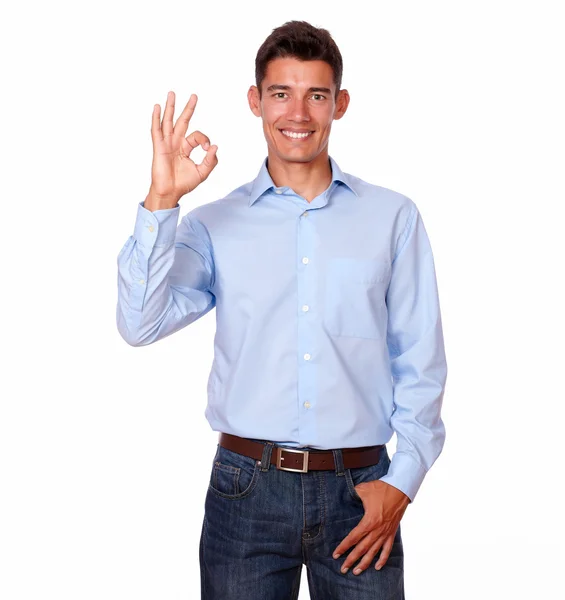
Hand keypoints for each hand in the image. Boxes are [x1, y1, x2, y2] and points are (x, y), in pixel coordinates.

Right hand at [148, 91, 218, 206]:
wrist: (170, 192)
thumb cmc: (183, 184)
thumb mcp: (202, 172)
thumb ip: (210, 161)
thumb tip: (215, 147)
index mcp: (186, 148)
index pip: (197, 136)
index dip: (205, 140)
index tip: (208, 149)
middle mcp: (176, 143)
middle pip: (182, 121)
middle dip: (188, 108)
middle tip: (194, 96)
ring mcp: (167, 143)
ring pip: (168, 121)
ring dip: (170, 107)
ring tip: (172, 93)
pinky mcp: (159, 147)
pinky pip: (157, 130)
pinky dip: (156, 118)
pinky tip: (157, 107)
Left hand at [332, 480, 409, 574]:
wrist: (400, 489)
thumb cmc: (381, 489)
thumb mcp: (363, 489)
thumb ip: (353, 494)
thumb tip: (345, 493)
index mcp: (368, 521)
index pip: (353, 538)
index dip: (343, 547)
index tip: (335, 555)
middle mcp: (376, 530)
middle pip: (361, 549)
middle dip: (351, 560)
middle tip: (343, 569)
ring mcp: (385, 533)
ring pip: (373, 552)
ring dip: (365, 563)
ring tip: (356, 572)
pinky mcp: (392, 533)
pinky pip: (387, 549)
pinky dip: (382, 559)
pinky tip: (377, 567)